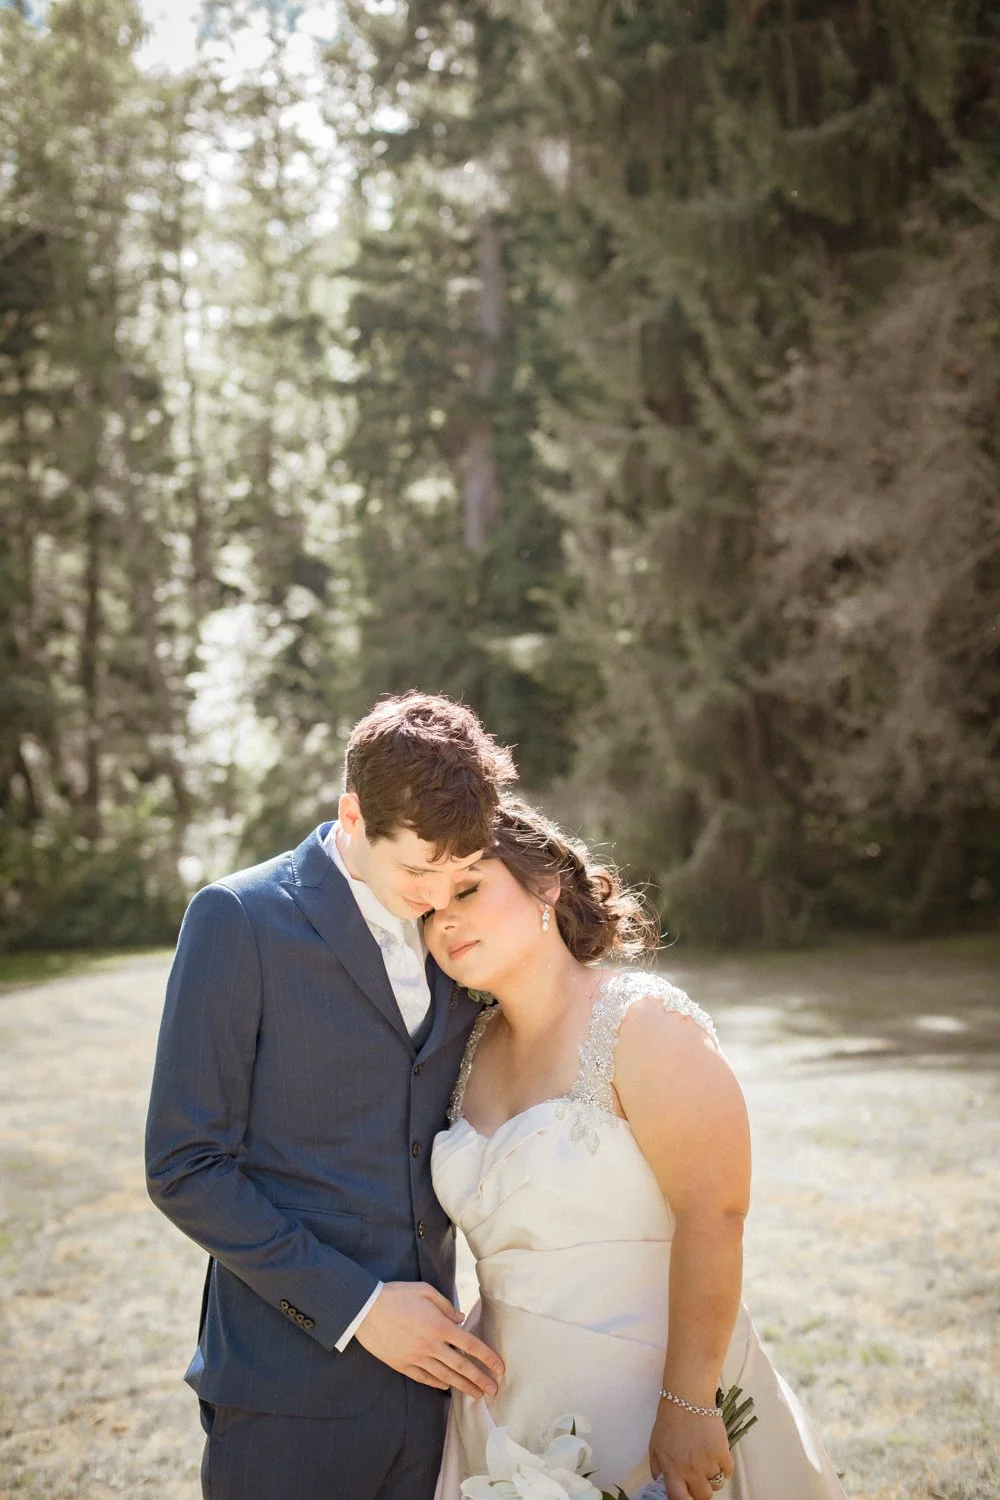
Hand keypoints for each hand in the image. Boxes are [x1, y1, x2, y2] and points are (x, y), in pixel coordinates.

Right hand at [354, 1281, 503, 1397]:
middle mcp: (431, 1345)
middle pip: (461, 1366)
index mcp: (439, 1326)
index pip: (470, 1345)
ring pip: (445, 1376)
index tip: (500, 1368)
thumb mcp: (425, 1291)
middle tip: (494, 1391)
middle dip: (480, 1379)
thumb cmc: (396, 1295)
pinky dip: (438, 1384)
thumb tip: (461, 1320)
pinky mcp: (402, 1364)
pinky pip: (424, 1378)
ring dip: (462, 1386)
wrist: (365, 1309)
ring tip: (476, 1395)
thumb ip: (447, 1306)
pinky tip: (447, 1387)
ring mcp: (416, 1357)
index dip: (487, 1358)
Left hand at [649, 1403, 732, 1499]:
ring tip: (707, 1462)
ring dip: (713, 1477)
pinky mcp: (723, 1452)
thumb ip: (657, 1467)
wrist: (688, 1398)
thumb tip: (661, 1483)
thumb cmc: (669, 1420)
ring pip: (717, 1484)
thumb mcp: (655, 1445)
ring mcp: (708, 1462)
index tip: (687, 1494)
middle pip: (703, 1496)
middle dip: (701, 1490)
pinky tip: (717, 1455)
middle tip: (699, 1479)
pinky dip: (724, 1467)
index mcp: (672, 1469)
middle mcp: (691, 1470)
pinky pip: (728, 1472)